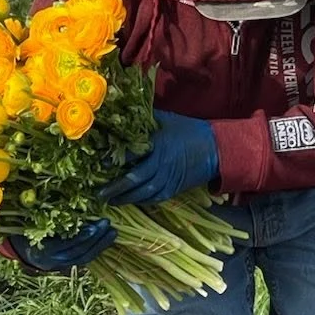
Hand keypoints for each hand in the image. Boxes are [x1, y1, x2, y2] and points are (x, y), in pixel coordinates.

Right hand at [0, 219, 115, 273]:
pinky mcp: (66, 264)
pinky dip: (96, 249)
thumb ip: (40, 211)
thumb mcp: (27, 219)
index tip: (95, 225)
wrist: (17, 248)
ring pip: (83, 257)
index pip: (66, 245)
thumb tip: (55, 191)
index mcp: (41, 250)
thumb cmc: (21, 227)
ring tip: (112, 232)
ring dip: (100, 245)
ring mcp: (59, 265)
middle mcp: (52, 261)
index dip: (82, 236)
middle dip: (96, 240)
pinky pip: (83, 258)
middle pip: (79, 252)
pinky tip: (105, 239)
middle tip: (108, 225)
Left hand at [100, 109, 217, 205]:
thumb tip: (123, 113)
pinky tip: (129, 201)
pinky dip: (141, 201)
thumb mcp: (166, 119)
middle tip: (100, 194)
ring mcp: (168, 179)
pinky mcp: (174, 189)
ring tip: (111, 201)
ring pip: (144, 193)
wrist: (214, 148)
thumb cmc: (188, 130)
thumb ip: (145, 119)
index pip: (132, 154)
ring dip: (126, 198)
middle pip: (135, 179)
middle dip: (116, 188)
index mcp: (158, 145)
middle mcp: (162, 164)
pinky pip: (154, 198)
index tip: (101, 163)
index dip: (116, 159)